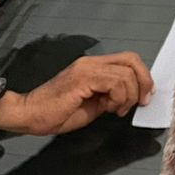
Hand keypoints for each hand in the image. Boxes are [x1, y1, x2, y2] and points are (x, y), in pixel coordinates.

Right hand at [0, 52, 155, 135]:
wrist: (29, 114)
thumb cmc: (56, 112)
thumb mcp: (94, 104)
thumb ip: (111, 96)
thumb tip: (131, 97)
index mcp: (94, 66)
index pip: (129, 60)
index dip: (143, 77)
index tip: (145, 96)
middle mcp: (91, 63)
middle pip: (132, 60)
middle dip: (144, 83)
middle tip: (140, 102)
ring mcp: (86, 69)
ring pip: (126, 73)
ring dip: (128, 96)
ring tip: (115, 109)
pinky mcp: (82, 78)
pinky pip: (114, 82)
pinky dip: (118, 97)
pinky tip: (108, 107)